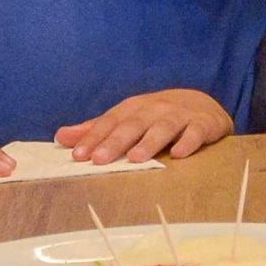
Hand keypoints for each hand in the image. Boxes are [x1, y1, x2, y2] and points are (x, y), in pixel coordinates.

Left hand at [58, 89, 231, 163]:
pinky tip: (178, 154)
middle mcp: (155, 109)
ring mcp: (180, 116)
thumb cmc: (157, 117)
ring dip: (150, 141)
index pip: (111, 122)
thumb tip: (62, 136)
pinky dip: (188, 142)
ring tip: (136, 158)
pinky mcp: (203, 124)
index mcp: (134, 108)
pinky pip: (195, 133)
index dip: (94, 137)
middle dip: (116, 141)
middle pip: (133, 125)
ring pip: (163, 128)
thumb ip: (97, 129)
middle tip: (100, 159)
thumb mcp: (127, 119)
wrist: (203, 106)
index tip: (78, 155)